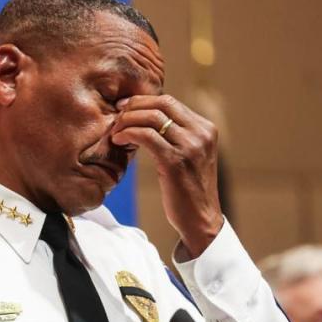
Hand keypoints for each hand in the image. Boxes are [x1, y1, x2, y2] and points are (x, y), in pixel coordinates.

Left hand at [110, 94, 222, 257]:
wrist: (200, 220)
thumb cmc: (187, 190)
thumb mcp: (187, 156)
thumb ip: (174, 136)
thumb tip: (145, 118)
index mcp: (205, 128)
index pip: (170, 101)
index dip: (142, 101)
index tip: (123, 109)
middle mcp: (201, 133)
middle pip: (161, 103)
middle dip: (133, 106)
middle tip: (116, 117)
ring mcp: (190, 146)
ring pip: (152, 117)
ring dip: (128, 120)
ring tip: (115, 131)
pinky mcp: (175, 161)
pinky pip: (146, 136)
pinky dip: (128, 133)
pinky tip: (119, 141)